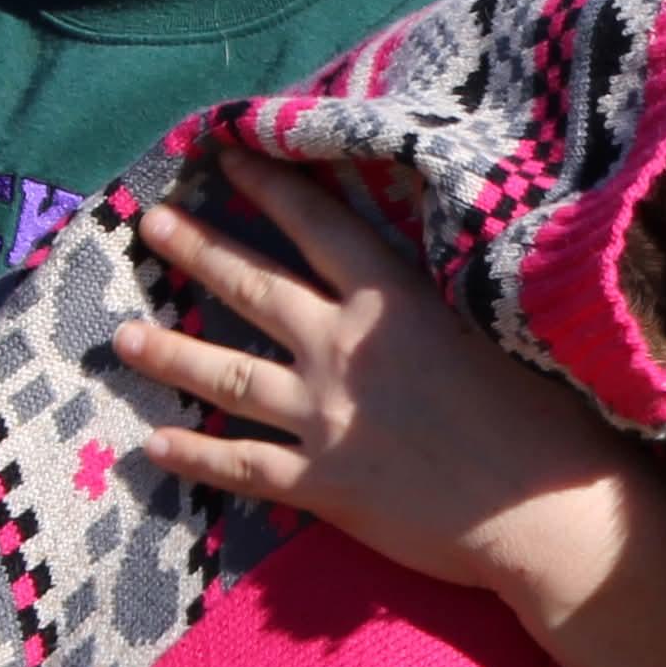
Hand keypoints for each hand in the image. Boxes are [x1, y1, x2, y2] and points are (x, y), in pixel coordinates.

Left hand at [112, 168, 633, 621]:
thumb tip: (403, 277)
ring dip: (170, 354)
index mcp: (390, 301)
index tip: (223, 157)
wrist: (543, 510)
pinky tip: (154, 444)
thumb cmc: (543, 417)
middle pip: (252, 287)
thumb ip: (435, 301)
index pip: (316, 227)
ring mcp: (324, 417)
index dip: (266, 186)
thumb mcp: (493, 328)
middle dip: (196, 250)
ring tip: (122, 338)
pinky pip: (241, 465)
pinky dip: (195, 455)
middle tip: (150, 225)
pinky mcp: (321, 484)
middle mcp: (343, 348)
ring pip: (226, 374)